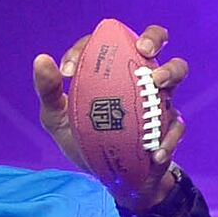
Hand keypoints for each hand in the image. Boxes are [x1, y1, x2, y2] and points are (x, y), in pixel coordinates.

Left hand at [30, 21, 189, 182]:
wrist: (110, 178)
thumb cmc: (84, 140)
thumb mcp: (58, 119)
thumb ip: (49, 92)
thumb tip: (42, 59)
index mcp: (111, 69)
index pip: (103, 44)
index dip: (85, 47)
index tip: (68, 71)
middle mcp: (138, 76)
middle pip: (154, 42)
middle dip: (153, 38)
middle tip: (143, 50)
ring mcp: (158, 99)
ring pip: (176, 72)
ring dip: (170, 72)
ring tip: (156, 83)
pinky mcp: (169, 127)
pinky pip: (176, 125)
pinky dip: (168, 137)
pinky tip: (155, 152)